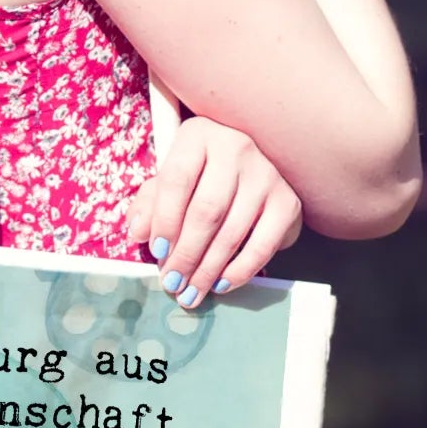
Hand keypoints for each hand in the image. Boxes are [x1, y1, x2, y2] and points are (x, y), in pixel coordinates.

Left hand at [126, 115, 302, 307]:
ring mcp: (266, 174)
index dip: (164, 219)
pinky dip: (240, 270)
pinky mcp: (288, 201)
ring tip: (191, 292)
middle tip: (172, 283)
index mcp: (199, 135)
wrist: (251, 170)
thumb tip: (138, 233)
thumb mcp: (169, 180)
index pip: (177, 179)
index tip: (156, 252)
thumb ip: (149, 204)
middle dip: (186, 254)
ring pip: (232, 232)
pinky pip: (263, 245)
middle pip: (206, 210)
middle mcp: (236, 147)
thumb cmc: (201, 176)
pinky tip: (222, 284)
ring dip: (208, 269)